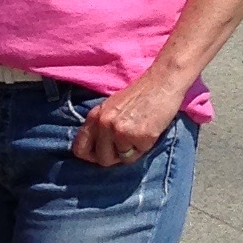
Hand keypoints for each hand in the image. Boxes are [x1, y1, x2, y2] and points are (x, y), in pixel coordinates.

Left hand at [72, 65, 189, 166]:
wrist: (163, 82)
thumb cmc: (139, 95)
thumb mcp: (111, 107)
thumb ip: (100, 126)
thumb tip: (96, 151)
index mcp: (95, 116)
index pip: (79, 149)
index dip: (92, 156)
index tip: (103, 152)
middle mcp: (104, 124)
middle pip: (102, 159)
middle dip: (115, 156)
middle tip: (127, 143)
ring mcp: (121, 131)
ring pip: (121, 160)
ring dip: (131, 152)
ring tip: (138, 133)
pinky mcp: (139, 136)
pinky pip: (138, 155)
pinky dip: (144, 147)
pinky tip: (149, 131)